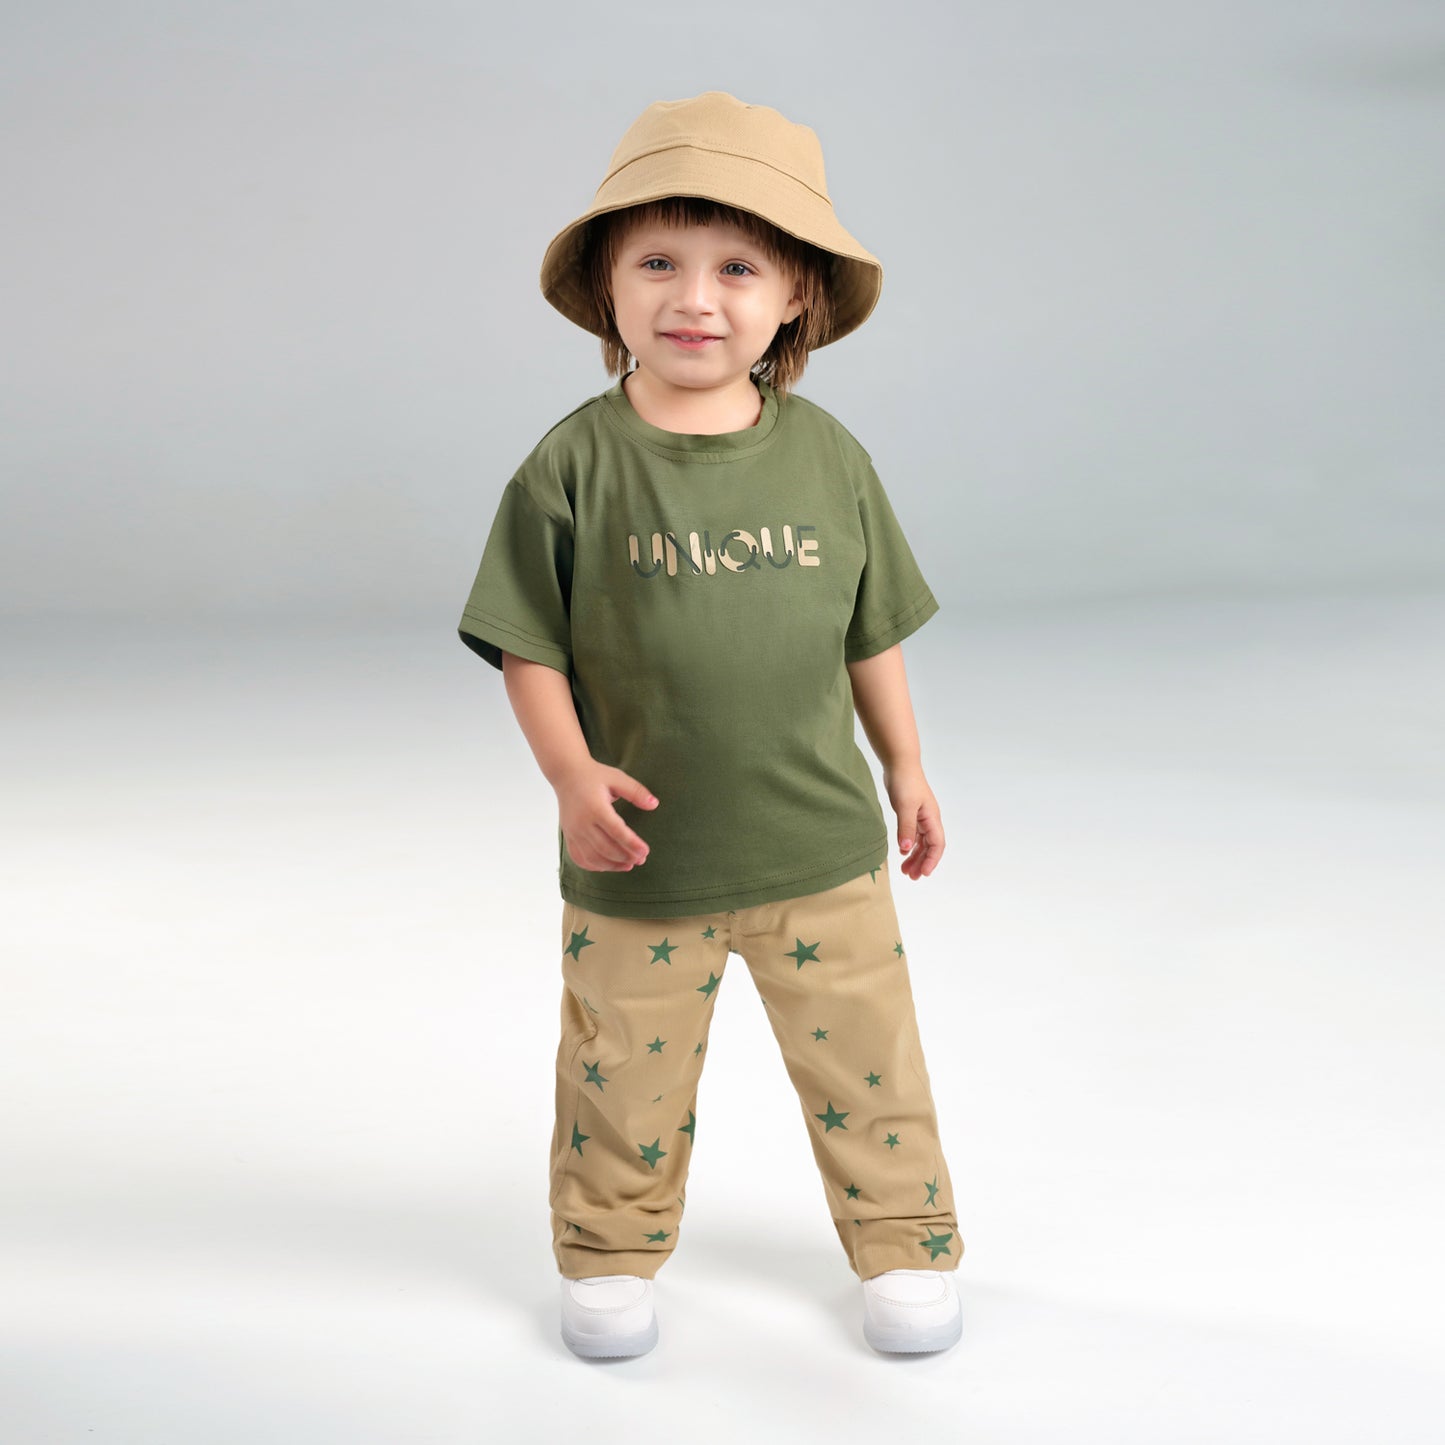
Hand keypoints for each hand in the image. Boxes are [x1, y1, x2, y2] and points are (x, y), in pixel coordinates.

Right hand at [553, 760, 657, 872]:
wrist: (566, 774)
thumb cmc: (594, 775)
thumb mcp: (617, 778)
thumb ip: (636, 791)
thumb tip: (654, 804)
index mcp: (595, 807)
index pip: (616, 831)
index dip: (632, 844)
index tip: (646, 851)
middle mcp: (582, 822)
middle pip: (605, 848)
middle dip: (625, 857)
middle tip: (642, 859)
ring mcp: (573, 831)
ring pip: (592, 857)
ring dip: (612, 865)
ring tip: (629, 865)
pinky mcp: (568, 835)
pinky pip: (579, 858)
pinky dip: (593, 866)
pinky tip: (608, 865)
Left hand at [883, 760, 944, 879]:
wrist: (899, 763)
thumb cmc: (905, 782)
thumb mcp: (904, 807)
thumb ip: (906, 828)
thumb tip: (905, 850)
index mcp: (932, 818)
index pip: (937, 844)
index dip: (931, 860)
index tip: (922, 874)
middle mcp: (929, 819)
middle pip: (930, 846)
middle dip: (922, 862)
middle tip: (911, 877)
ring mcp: (921, 816)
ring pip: (921, 842)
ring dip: (915, 856)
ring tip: (905, 870)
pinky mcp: (911, 812)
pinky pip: (914, 834)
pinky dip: (909, 845)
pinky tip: (902, 852)